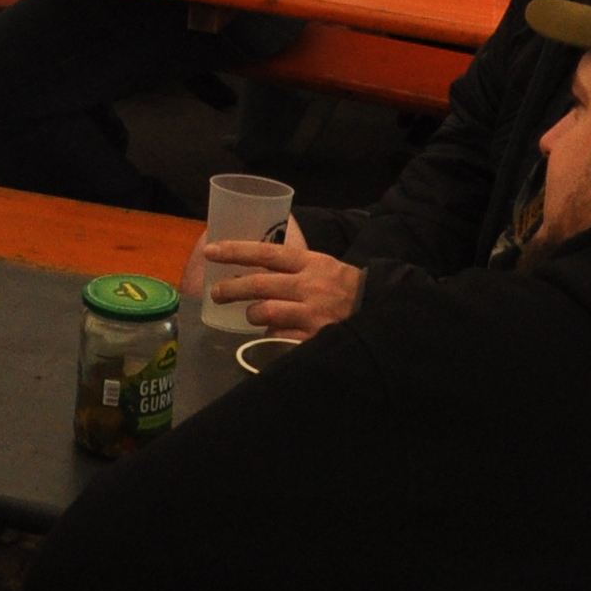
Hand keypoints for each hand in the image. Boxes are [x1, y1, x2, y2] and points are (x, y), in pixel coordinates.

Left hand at [195, 233, 362, 342]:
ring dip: (252, 314)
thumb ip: (292, 266)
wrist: (380, 309)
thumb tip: (253, 266)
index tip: (211, 252)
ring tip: (251, 316)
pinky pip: (279, 337)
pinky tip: (273, 335)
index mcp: (309, 263)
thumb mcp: (321, 265)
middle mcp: (308, 286)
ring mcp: (311, 314)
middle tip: (216, 293)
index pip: (266, 253)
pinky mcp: (315, 338)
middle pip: (259, 285)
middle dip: (231, 289)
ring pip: (265, 312)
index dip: (235, 251)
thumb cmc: (344, 286)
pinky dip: (271, 336)